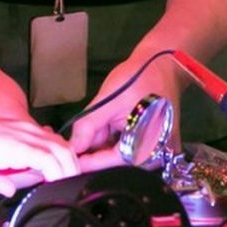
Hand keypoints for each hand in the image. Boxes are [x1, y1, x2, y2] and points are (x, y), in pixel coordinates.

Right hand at [0, 113, 79, 197]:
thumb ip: (1, 178)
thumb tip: (11, 190)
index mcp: (22, 132)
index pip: (53, 142)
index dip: (61, 159)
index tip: (61, 176)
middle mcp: (29, 131)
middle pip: (64, 146)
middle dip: (71, 165)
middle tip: (71, 183)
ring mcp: (28, 137)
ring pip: (63, 152)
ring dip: (68, 170)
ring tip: (67, 187)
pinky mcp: (24, 147)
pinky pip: (49, 161)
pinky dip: (57, 173)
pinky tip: (56, 184)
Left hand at [71, 51, 182, 172]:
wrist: (164, 63)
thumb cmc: (139, 78)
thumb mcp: (109, 100)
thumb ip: (89, 126)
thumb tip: (72, 147)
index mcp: (145, 149)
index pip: (106, 164)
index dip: (83, 161)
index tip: (63, 156)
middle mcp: (150, 155)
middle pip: (110, 159)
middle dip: (90, 147)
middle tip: (70, 137)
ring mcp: (149, 148)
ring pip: (113, 151)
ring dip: (100, 138)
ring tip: (95, 119)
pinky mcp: (147, 141)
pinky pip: (122, 143)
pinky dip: (109, 134)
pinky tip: (104, 120)